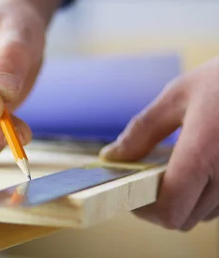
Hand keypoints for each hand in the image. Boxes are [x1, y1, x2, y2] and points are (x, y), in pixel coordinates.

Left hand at [100, 56, 218, 230]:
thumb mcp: (176, 96)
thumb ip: (142, 131)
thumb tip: (112, 156)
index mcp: (203, 154)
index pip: (170, 210)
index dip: (143, 209)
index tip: (129, 189)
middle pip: (183, 219)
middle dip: (158, 204)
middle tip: (144, 176)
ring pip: (202, 215)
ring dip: (182, 200)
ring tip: (172, 166)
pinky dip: (202, 194)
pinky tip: (196, 166)